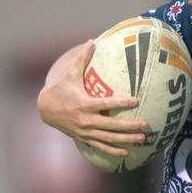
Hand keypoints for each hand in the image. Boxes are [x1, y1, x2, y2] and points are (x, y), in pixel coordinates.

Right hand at [37, 40, 146, 156]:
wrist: (45, 109)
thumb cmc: (61, 89)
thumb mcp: (71, 74)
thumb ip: (83, 59)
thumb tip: (92, 40)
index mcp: (84, 104)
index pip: (106, 104)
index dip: (121, 103)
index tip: (136, 100)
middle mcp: (86, 120)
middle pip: (111, 125)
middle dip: (130, 126)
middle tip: (146, 124)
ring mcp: (85, 132)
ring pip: (109, 138)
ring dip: (126, 139)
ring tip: (142, 139)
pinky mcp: (84, 138)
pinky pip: (101, 147)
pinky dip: (113, 151)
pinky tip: (127, 152)